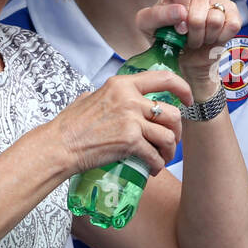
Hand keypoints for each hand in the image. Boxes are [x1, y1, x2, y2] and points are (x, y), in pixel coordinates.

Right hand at [49, 69, 192, 176]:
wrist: (60, 145)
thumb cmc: (70, 124)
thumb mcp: (89, 97)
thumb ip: (107, 95)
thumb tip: (111, 95)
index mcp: (122, 84)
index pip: (164, 78)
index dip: (183, 89)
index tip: (188, 100)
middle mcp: (129, 99)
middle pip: (172, 113)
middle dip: (177, 130)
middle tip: (172, 140)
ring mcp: (131, 120)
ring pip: (168, 135)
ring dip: (169, 150)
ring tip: (162, 157)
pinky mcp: (130, 142)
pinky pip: (155, 154)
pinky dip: (158, 164)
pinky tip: (153, 169)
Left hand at [135, 0, 240, 101]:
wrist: (184, 55)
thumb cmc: (164, 35)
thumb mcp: (147, 25)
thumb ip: (158, 15)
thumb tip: (181, 12)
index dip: (180, 12)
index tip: (177, 27)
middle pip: (198, 12)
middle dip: (191, 33)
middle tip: (186, 38)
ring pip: (215, 20)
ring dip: (204, 37)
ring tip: (198, 38)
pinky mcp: (233, 13)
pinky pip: (232, 26)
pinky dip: (220, 38)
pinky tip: (212, 38)